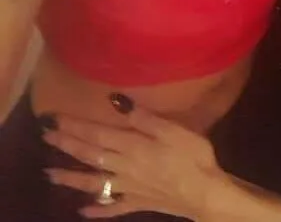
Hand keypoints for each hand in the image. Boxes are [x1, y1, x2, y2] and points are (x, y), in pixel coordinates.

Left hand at [42, 100, 222, 218]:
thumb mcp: (173, 130)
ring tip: (50, 175)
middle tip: (46, 137)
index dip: (75, 126)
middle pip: (91, 155)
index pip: (97, 134)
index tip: (54, 119)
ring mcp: (128, 188)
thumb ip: (144, 118)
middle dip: (67, 145)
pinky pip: (112, 207)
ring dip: (70, 178)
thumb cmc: (192, 156)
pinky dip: (96, 209)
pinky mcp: (137, 202)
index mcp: (132, 146)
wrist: (204, 193)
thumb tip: (117, 101)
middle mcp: (124, 167)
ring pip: (93, 182)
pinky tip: (83, 210)